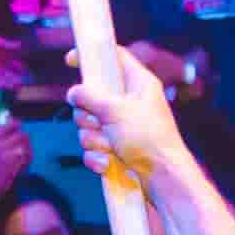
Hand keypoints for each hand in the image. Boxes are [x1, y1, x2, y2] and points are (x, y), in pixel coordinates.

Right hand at [0, 120, 32, 206]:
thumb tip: (0, 124)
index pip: (6, 127)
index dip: (14, 123)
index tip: (18, 123)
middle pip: (19, 135)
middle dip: (24, 137)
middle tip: (24, 138)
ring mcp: (6, 158)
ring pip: (25, 146)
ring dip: (27, 147)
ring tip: (25, 150)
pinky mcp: (14, 168)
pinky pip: (26, 158)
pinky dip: (27, 159)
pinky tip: (23, 161)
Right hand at [69, 53, 193, 195]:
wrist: (164, 179)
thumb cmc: (147, 138)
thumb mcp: (115, 111)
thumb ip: (90, 97)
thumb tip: (73, 92)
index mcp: (138, 83)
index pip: (114, 58)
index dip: (92, 55)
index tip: (70, 60)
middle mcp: (131, 102)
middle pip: (92, 97)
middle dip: (88, 115)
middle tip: (98, 122)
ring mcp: (124, 127)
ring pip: (89, 126)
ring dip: (94, 139)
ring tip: (109, 147)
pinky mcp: (118, 148)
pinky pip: (94, 147)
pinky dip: (97, 156)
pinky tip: (107, 163)